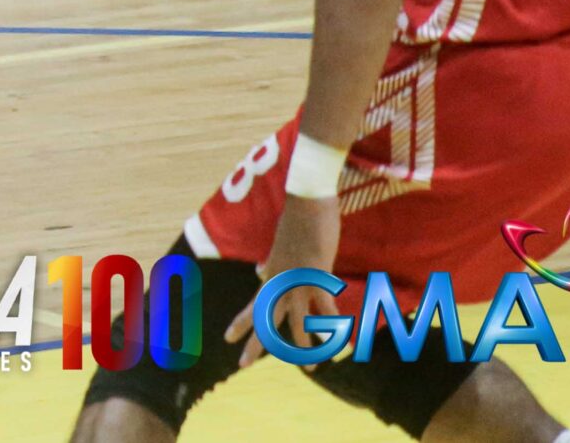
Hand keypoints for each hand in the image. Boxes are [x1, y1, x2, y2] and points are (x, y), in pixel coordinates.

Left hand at [226, 194, 342, 367]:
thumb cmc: (298, 220)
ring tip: (310, 370)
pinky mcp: (316, 275)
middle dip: (255, 343)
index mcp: (272, 274)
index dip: (241, 321)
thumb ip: (272, 265)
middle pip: (265, 318)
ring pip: (297, 322)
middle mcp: (280, 280)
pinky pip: (325, 308)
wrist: (306, 200)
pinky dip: (335, 325)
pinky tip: (342, 342)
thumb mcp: (279, 247)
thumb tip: (261, 273)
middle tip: (241, 365)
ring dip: (304, 346)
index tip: (227, 338)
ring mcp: (296, 280)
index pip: (254, 304)